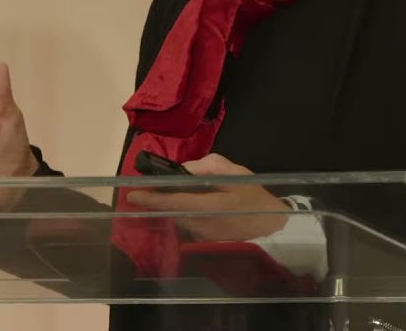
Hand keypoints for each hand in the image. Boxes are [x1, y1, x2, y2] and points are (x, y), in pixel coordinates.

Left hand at [125, 154, 289, 241]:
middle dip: (157, 200)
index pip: (173, 202)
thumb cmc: (254, 197)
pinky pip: (187, 222)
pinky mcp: (204, 239)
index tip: (132, 194)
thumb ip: (209, 167)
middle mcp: (200, 224)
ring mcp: (202, 234)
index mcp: (208, 206)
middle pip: (171, 210)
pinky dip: (182, 212)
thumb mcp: (236, 174)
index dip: (151, 199)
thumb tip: (186, 168)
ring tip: (167, 191)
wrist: (273, 225)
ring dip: (170, 205)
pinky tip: (188, 203)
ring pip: (177, 216)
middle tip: (147, 187)